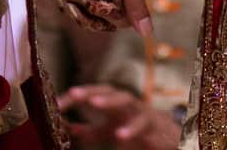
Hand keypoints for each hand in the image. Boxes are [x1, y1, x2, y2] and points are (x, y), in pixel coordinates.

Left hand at [59, 85, 181, 148]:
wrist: (169, 136)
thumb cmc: (134, 128)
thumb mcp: (109, 130)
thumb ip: (91, 130)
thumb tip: (68, 128)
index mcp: (114, 103)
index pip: (93, 93)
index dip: (76, 97)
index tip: (57, 105)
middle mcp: (127, 103)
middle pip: (110, 90)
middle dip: (92, 91)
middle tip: (75, 94)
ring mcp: (141, 112)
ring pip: (128, 100)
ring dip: (111, 101)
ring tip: (96, 104)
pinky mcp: (154, 126)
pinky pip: (143, 125)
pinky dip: (132, 128)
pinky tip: (121, 136)